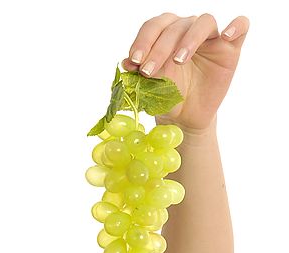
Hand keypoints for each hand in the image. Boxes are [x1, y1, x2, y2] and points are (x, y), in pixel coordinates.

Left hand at [121, 13, 249, 134]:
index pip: (154, 26)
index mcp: (164, 34)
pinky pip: (241, 26)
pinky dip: (235, 26)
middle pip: (176, 25)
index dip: (143, 40)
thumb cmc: (166, 97)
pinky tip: (225, 36)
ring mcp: (210, 37)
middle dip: (159, 48)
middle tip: (148, 70)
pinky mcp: (230, 48)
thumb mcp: (150, 87)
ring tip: (179, 60)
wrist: (184, 116)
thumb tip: (125, 62)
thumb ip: (138, 73)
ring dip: (189, 39)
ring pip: (203, 22)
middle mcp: (186, 30)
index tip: (134, 60)